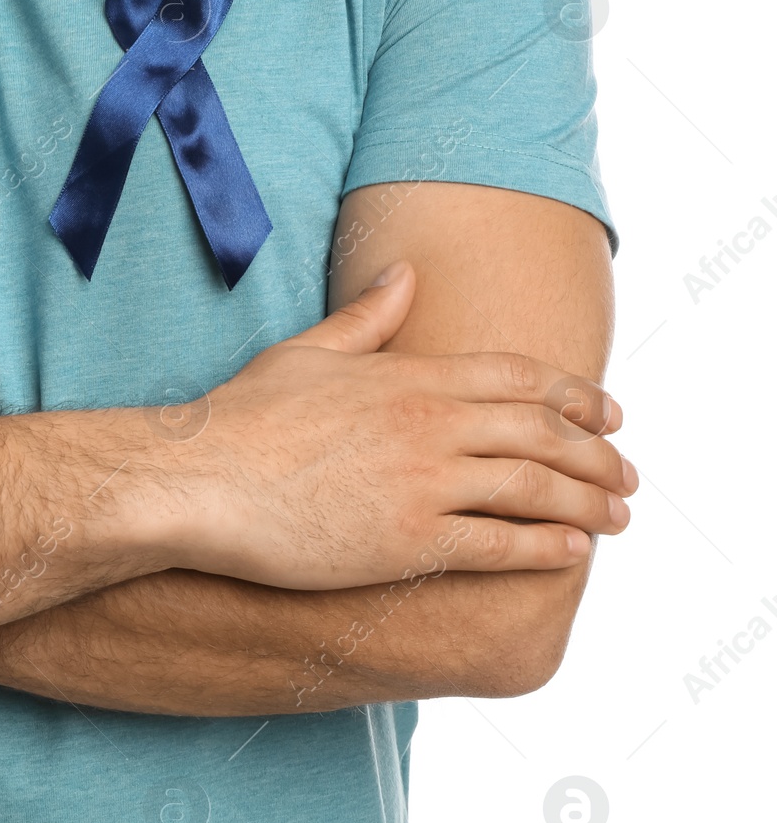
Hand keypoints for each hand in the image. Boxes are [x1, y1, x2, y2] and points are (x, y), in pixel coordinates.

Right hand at [158, 261, 635, 589]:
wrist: (198, 480)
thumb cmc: (240, 417)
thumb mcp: (305, 351)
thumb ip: (366, 315)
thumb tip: (405, 272)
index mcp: (408, 375)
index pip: (517, 378)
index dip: (572, 394)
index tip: (606, 411)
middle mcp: (429, 425)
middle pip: (543, 432)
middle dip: (596, 451)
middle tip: (626, 470)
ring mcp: (423, 484)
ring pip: (535, 488)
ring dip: (588, 501)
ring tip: (617, 515)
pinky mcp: (407, 540)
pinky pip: (499, 544)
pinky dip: (545, 547)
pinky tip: (571, 550)